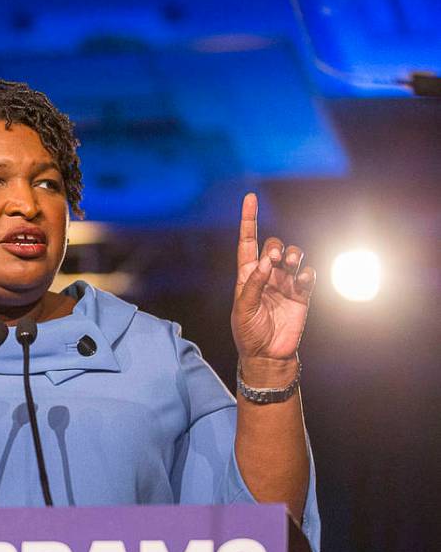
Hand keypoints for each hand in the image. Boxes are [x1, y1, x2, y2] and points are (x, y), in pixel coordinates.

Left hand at [231, 193, 315, 370]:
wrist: (267, 354)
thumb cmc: (248, 332)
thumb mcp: (243, 308)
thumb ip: (254, 284)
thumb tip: (266, 262)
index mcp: (247, 275)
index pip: (248, 241)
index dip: (249, 220)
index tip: (249, 197)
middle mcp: (267, 275)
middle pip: (272, 245)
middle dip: (274, 246)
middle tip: (274, 258)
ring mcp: (285, 283)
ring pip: (293, 256)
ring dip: (293, 255)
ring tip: (290, 263)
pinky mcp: (301, 294)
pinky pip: (308, 275)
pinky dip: (307, 273)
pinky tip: (302, 280)